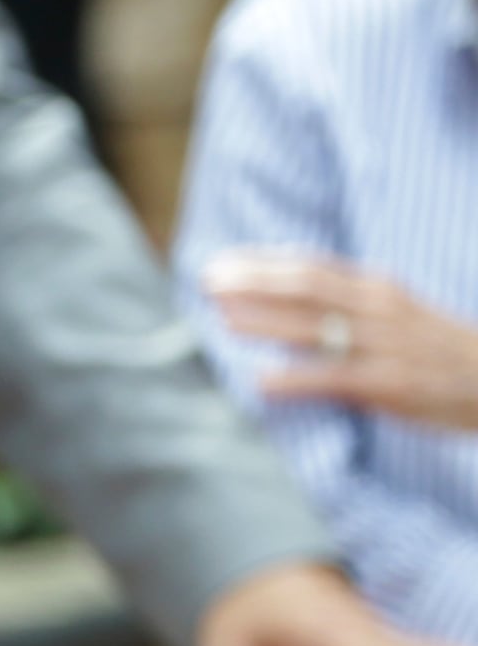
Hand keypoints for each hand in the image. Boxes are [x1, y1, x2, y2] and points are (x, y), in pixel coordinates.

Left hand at [202, 248, 477, 429]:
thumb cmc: (437, 351)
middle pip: (308, 286)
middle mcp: (380, 310)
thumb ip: (349, 303)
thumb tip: (288, 298)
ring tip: (223, 319)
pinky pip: (334, 378)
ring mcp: (384, 346)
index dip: (264, 262)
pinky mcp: (389, 384)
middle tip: (208, 280)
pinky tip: (260, 383)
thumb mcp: (398, 314)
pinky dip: (294, 379)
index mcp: (379, 289)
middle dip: (256, 281)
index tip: (221, 261)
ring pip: (316, 327)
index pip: (313, 266)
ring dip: (266, 321)